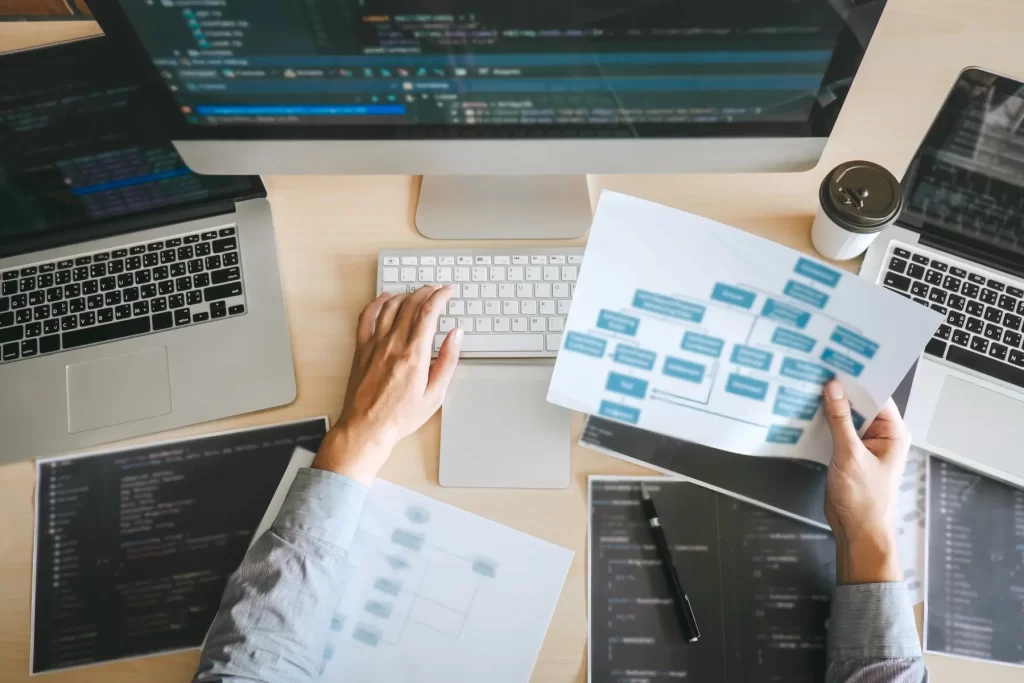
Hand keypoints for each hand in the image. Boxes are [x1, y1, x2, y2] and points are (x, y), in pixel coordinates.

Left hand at [313, 286, 462, 483]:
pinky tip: (384, 299)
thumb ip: (447, 361)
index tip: (447, 292)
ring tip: (416, 293)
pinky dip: (376, 303)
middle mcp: (393, 345)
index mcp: (414, 355)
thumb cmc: (400, 416)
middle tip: (435, 290)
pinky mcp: (361, 350)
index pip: (428, 314)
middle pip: (410, 305)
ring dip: (406, 295)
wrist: (366, 428)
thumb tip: (455, 336)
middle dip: (425, 292)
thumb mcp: (435, 395)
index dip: (439, 297)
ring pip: (390, 307)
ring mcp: (374, 345)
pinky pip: (367, 318)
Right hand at [821, 379, 909, 584]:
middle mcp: (881, 436)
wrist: (857, 532)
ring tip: (808, 388)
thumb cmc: (864, 501)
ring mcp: (863, 445)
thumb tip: (834, 389)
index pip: (876, 396)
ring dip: (829, 408)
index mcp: (893, 433)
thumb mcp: (850, 456)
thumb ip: (840, 420)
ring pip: (845, 417)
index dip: (858, 381)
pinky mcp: (847, 454)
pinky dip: (823, 424)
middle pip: (859, 405)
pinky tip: (807, 414)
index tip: (837, 365)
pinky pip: (835, 432)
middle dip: (839, 392)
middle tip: (818, 372)